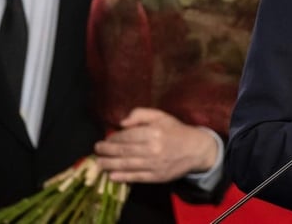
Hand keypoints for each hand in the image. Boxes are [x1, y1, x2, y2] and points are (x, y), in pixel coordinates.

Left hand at [94, 107, 218, 183]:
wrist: (195, 149)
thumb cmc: (175, 130)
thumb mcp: (160, 116)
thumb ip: (140, 114)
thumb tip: (122, 123)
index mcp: (153, 132)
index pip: (127, 136)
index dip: (113, 138)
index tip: (105, 139)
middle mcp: (153, 148)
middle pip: (124, 151)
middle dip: (107, 151)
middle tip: (96, 150)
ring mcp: (155, 164)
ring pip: (127, 165)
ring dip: (109, 164)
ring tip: (99, 163)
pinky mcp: (157, 177)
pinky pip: (136, 177)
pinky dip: (122, 177)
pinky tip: (112, 175)